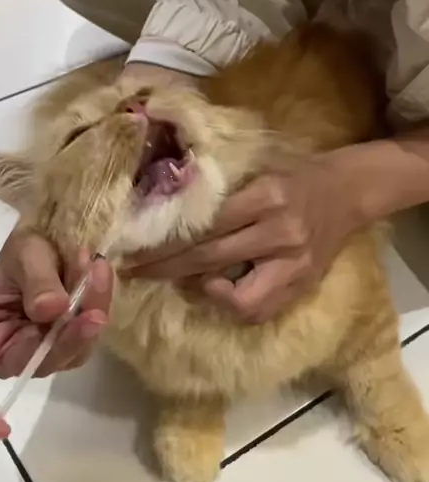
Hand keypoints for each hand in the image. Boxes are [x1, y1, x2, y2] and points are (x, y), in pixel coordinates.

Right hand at [0, 230, 112, 438]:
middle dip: (65, 334)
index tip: (1, 428)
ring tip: (95, 267)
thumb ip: (36, 279)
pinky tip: (99, 274)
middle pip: (35, 364)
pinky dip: (98, 304)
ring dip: (88, 311)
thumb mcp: (25, 252)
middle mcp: (10, 350)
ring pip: (71, 352)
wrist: (55, 239)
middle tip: (87, 294)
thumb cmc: (26, 249)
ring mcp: (45, 350)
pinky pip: (90, 336)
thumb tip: (50, 311)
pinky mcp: (74, 343)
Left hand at [123, 153, 361, 323]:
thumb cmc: (295, 175)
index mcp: (266, 197)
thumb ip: (220, 194)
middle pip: (210, 258)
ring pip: (238, 298)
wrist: (348, 192)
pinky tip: (217, 289)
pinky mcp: (302, 285)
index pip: (204, 227)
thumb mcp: (257, 171)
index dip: (164, 244)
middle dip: (166, 268)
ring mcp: (295, 265)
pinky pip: (260, 310)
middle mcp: (280, 233)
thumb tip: (167, 218)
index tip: (133, 251)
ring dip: (201, 292)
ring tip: (181, 281)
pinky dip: (232, 304)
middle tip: (134, 272)